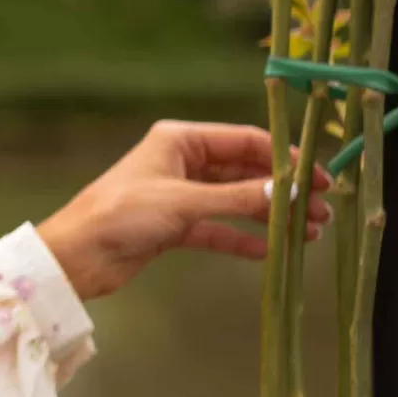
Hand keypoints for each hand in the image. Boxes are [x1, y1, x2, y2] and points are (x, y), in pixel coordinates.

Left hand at [36, 119, 330, 302]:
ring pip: (236, 202)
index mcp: (180, 139)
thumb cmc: (121, 215)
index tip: (318, 178)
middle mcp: (182, 162)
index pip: (246, 141)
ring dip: (271, 215)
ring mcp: (180, 195)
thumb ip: (237, 198)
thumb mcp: (184, 203)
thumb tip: (287, 192)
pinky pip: (219, 229)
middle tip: (322, 210)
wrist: (76, 257)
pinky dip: (245, 239)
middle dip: (284, 190)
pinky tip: (273, 251)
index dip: (285, 159)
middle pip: (245, 171)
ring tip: (309, 232)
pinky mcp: (175, 226)